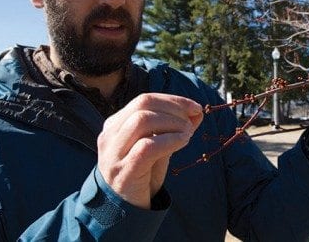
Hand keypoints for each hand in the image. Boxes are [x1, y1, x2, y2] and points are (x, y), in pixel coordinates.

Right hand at [97, 93, 202, 208]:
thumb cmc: (143, 173)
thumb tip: (197, 111)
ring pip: (142, 121)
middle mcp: (110, 135)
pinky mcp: (123, 171)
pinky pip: (148, 146)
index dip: (173, 100)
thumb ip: (175, 127)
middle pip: (142, 105)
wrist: (125, 209)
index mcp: (116, 124)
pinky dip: (170, 139)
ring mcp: (114, 153)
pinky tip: (183, 142)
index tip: (195, 107)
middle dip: (174, 108)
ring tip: (187, 134)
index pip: (144, 99)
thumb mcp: (160, 145)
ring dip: (172, 123)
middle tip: (192, 121)